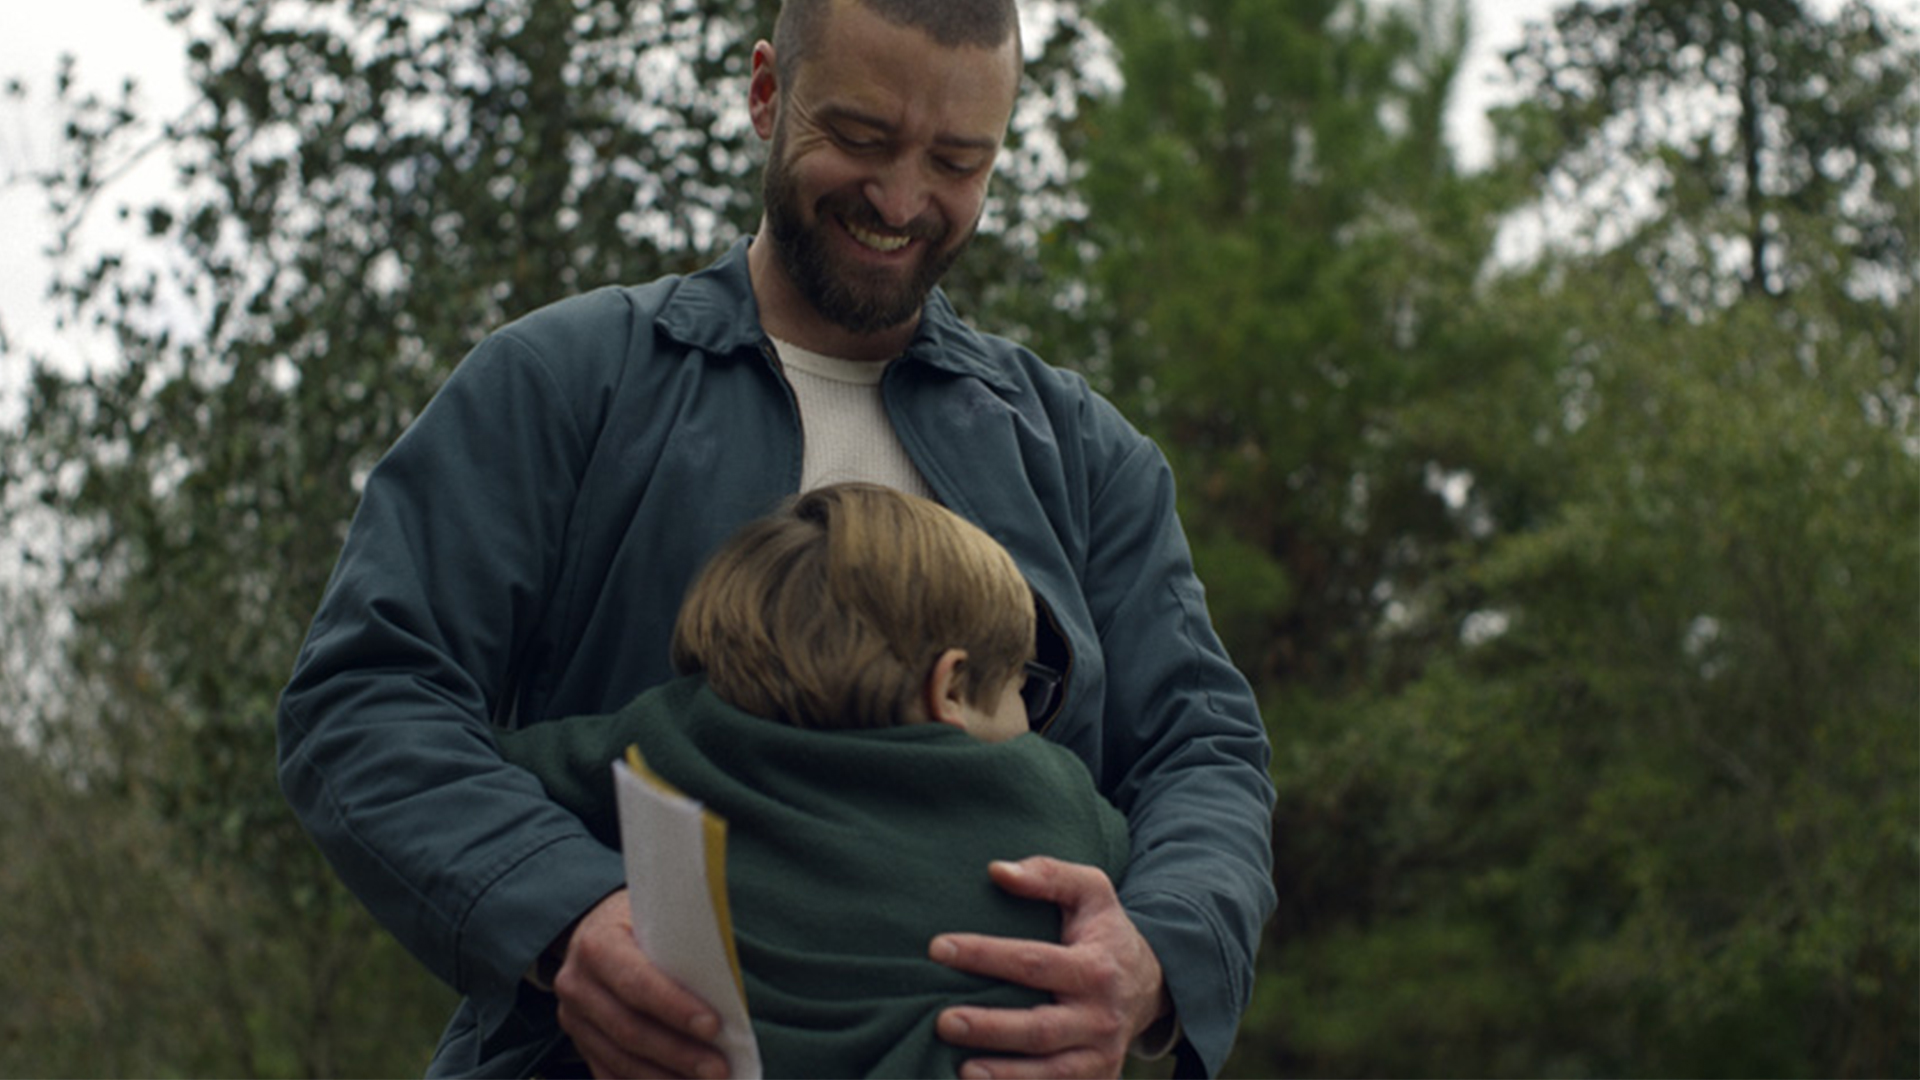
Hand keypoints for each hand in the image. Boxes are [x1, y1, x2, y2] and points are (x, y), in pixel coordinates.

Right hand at [552, 889, 730, 1078]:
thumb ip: (682, 942)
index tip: (714, 1026)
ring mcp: (574, 1020)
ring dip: (666, 1079)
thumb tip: (733, 975)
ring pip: (621, 1060)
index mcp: (596, 944)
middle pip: (629, 1029)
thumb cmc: (642, 922)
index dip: (674, 1007)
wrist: (596, 930)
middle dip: (678, 1053)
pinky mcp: (581, 1045)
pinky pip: (611, 1075)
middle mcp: (577, 985)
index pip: (636, 982)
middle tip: (720, 1070)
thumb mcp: (657, 915)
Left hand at [930, 857, 1169, 1079]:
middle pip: (1040, 1028)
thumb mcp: (1091, 892)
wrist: (1150, 985)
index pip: (1033, 963)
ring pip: (1051, 1073)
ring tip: (960, 1069)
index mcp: (1096, 968)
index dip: (985, 955)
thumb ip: (1048, 875)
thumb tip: (998, 872)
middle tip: (943, 1020)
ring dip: (1005, 1075)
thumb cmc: (1104, 933)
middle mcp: (1101, 1018)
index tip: (938, 947)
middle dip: (990, 1027)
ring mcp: (1101, 1057)